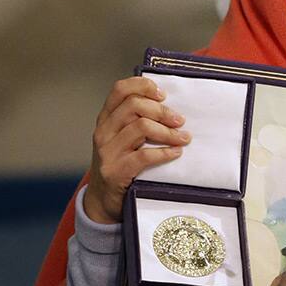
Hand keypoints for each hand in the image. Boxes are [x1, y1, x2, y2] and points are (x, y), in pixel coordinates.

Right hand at [83, 77, 190, 223]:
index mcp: (106, 118)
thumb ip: (136, 120)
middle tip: (180, 121)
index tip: (163, 94)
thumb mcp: (122, 138)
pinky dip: (165, 152)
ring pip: (140, 127)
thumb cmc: (120, 163)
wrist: (102, 199)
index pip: (120, 90)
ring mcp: (107, 151)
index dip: (143, 86)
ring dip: (168, 132)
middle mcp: (103, 131)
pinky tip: (176, 153)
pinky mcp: (115, 171)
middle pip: (134, 106)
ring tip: (183, 138)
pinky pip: (144, 155)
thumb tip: (171, 106)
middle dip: (162, 111)